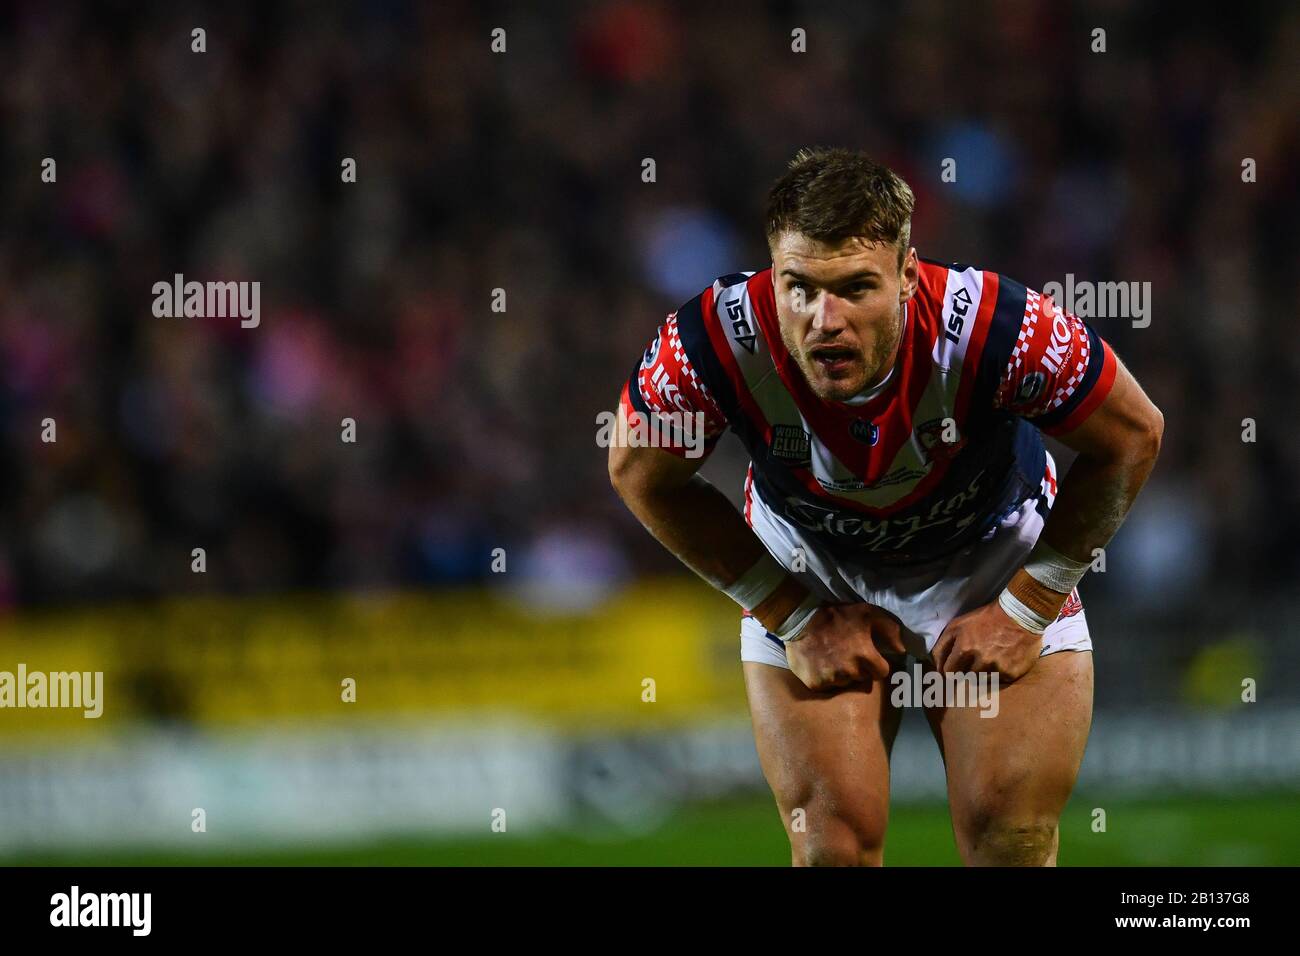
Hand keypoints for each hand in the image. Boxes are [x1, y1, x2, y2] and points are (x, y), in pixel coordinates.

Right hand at [785, 603, 906, 691]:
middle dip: (858, 668)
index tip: (868, 656)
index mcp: (865, 657)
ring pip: (843, 683)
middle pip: (862, 678)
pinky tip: (820, 663)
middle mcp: (850, 672)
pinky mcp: (815, 684)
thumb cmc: (837, 615)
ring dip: (841, 674)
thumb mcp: (867, 614)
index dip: (876, 664)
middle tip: (846, 653)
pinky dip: (824, 677)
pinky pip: (826, 686)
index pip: (881, 672)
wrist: (801, 619)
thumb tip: (902, 649)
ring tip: (832, 657)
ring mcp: (831, 679)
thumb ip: (890, 630)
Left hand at [930, 600, 1042, 681]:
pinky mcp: (1011, 674)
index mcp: (965, 648)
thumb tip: (935, 665)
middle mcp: (981, 661)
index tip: (950, 671)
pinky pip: (998, 681)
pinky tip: (1001, 662)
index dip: (947, 672)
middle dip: (964, 672)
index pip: (948, 671)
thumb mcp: (958, 625)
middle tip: (972, 662)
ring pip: (981, 681)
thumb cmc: (985, 618)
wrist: (1019, 615)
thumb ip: (942, 645)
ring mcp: (997, 668)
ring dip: (981, 673)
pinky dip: (997, 674)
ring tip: (988, 660)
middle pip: (965, 677)